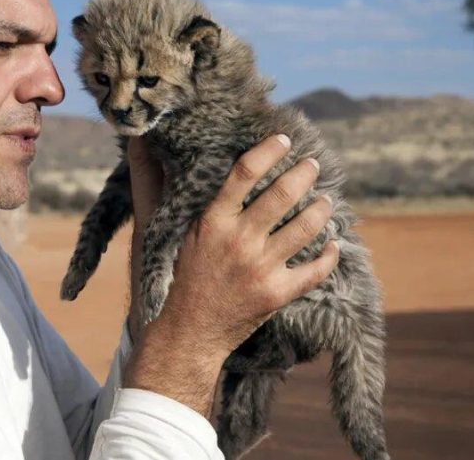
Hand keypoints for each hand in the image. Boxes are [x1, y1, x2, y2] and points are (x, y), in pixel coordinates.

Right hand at [125, 134, 339, 416]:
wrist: (185, 333)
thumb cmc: (172, 276)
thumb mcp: (157, 228)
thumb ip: (152, 183)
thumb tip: (140, 142)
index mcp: (211, 221)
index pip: (244, 173)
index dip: (267, 152)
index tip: (283, 140)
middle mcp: (238, 241)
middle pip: (282, 195)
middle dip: (304, 174)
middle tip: (313, 164)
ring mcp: (260, 268)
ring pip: (306, 228)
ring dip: (321, 209)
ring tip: (325, 201)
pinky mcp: (276, 294)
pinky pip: (315, 270)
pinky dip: (329, 256)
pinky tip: (333, 245)